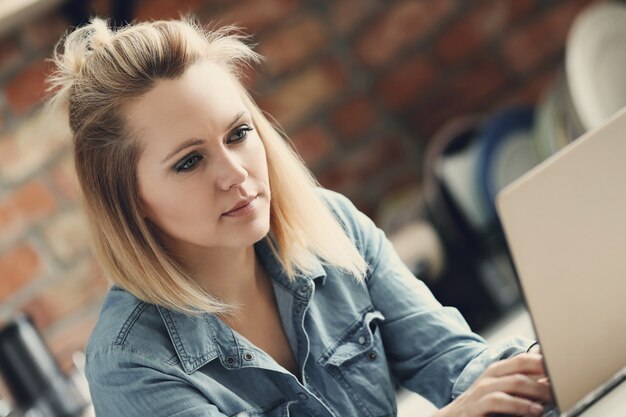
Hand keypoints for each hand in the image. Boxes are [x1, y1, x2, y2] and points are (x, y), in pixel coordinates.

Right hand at [434, 353, 551, 416]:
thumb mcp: (502, 391)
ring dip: (536, 390)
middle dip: (544, 376)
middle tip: (562, 386)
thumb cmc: (482, 405)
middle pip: (521, 367)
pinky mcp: (477, 405)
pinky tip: (535, 411)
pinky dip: (520, 405)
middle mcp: (491, 376)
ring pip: (514, 382)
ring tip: (552, 399)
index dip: (544, 361)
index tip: (564, 368)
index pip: (524, 359)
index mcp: (498, 370)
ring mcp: (483, 389)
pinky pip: (499, 401)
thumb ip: (521, 384)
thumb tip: (549, 379)